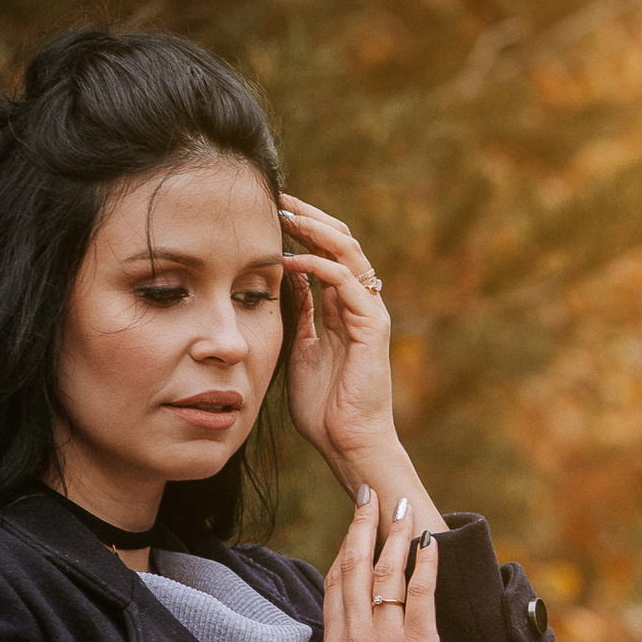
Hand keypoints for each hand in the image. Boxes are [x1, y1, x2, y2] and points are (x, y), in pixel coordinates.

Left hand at [279, 193, 404, 493]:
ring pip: (350, 254)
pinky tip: (291, 260)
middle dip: (310, 218)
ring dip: (316, 231)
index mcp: (344, 310)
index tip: (269, 211)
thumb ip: (300, 314)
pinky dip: (320, 266)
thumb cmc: (324, 409)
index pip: (328, 253)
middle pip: (342, 243)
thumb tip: (285, 278)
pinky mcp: (372, 329)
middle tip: (277, 197)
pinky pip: (347, 284)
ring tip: (285, 215)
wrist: (348, 444)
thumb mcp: (301, 349)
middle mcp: (361, 306)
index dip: (303, 229)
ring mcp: (370, 315)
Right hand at [323, 488, 447, 641]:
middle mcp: (355, 636)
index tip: (353, 522)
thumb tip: (357, 638)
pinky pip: (421, 595)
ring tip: (402, 509)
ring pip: (385, 573)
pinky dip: (425, 565)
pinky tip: (430, 544)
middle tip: (371, 494)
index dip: (343, 546)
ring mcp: (385, 640)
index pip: (335, 583)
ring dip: (394, 536)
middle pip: (354, 567)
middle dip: (363, 526)